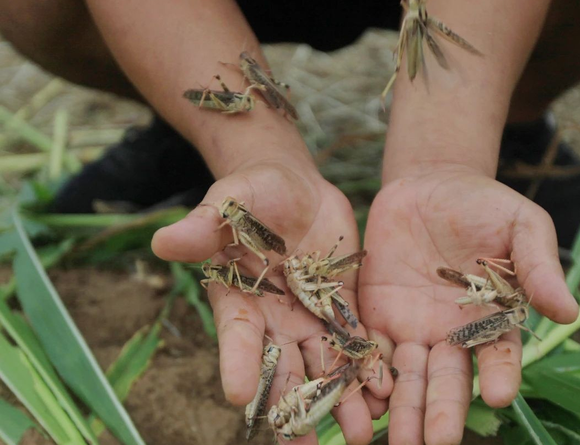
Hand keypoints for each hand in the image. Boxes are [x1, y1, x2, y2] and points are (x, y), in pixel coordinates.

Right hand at [152, 160, 392, 444]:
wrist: (293, 190)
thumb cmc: (252, 193)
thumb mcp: (228, 203)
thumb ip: (203, 225)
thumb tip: (162, 241)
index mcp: (240, 300)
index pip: (238, 338)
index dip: (238, 364)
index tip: (239, 397)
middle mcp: (274, 319)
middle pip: (283, 368)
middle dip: (294, 407)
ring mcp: (310, 317)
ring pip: (324, 365)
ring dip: (340, 400)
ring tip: (359, 435)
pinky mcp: (341, 307)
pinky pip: (354, 341)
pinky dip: (367, 367)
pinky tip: (385, 394)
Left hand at [359, 164, 578, 444]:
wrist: (429, 186)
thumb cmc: (483, 205)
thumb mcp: (520, 225)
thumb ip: (538, 265)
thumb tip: (568, 311)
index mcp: (491, 316)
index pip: (498, 353)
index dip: (500, 373)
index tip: (498, 395)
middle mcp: (450, 332)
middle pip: (446, 378)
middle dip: (442, 410)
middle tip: (437, 442)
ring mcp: (411, 326)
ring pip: (406, 375)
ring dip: (402, 407)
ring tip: (399, 438)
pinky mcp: (376, 313)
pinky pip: (369, 347)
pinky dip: (365, 373)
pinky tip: (364, 399)